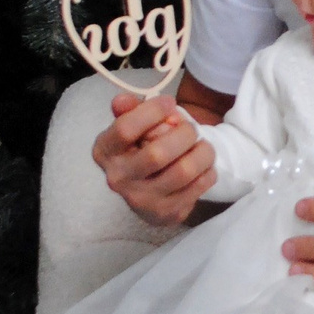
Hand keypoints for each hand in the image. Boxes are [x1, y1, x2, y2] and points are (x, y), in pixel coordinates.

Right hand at [93, 91, 217, 226]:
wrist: (150, 187)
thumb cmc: (142, 146)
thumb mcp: (132, 124)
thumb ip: (130, 109)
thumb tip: (122, 100)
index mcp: (105, 151)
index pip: (126, 129)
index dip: (153, 111)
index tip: (169, 103)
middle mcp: (117, 179)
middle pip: (157, 153)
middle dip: (184, 134)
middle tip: (191, 129)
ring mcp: (141, 200)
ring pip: (183, 171)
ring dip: (203, 152)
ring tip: (204, 146)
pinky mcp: (165, 213)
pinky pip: (198, 187)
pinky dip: (208, 171)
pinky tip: (203, 166)